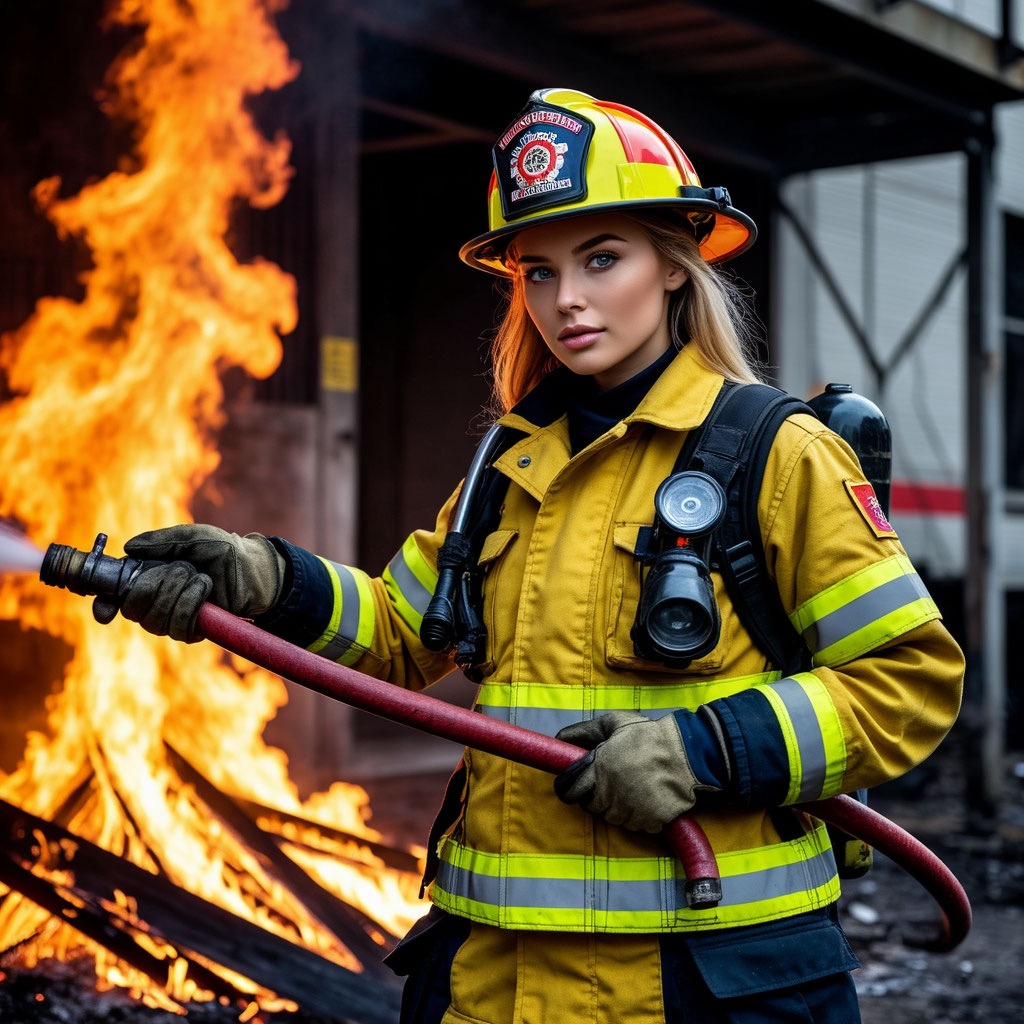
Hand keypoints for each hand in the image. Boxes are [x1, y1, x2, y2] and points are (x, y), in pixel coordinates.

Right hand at [120, 524, 285, 641]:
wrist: (254, 569)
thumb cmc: (223, 550)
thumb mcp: (192, 538)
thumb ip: (161, 542)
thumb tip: (128, 548)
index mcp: (147, 576)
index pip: (114, 598)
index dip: (105, 604)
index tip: (106, 608)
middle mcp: (155, 600)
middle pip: (133, 609)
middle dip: (156, 585)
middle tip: (182, 568)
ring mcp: (172, 617)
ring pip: (155, 620)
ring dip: (178, 593)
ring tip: (199, 577)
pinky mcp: (192, 630)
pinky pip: (177, 628)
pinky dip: (191, 605)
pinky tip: (206, 591)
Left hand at [554, 711, 714, 832]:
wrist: (685, 753)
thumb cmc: (647, 735)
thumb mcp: (613, 723)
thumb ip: (584, 731)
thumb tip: (559, 738)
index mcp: (598, 769)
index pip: (570, 791)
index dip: (569, 789)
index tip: (573, 786)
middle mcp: (610, 793)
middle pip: (592, 807)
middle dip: (595, 797)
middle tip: (607, 784)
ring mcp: (630, 809)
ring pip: (613, 818)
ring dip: (616, 808)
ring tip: (629, 789)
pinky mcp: (650, 821)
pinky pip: (636, 825)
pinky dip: (638, 817)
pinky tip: (645, 799)